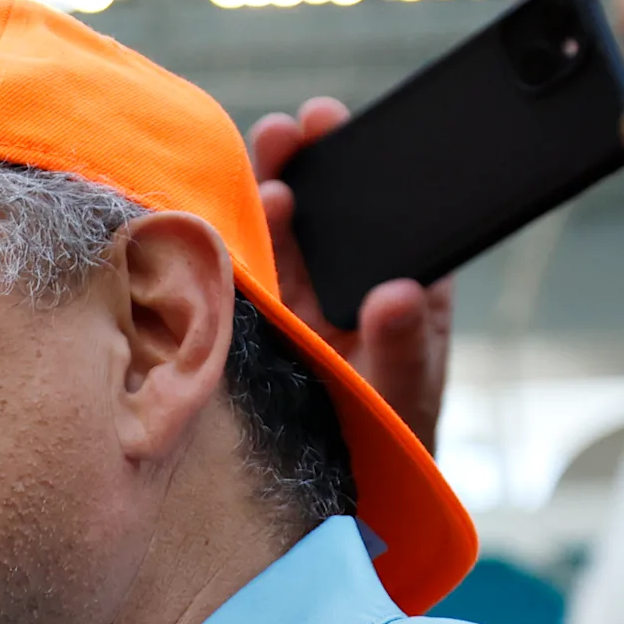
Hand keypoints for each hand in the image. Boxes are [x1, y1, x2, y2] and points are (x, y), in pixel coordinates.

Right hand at [250, 100, 457, 449]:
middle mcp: (346, 278)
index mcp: (397, 279)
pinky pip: (242, 278)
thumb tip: (396, 293)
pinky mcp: (261, 322)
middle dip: (307, 163)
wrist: (346, 494)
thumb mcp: (406, 391)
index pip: (385, 209)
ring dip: (267, 197)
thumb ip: (403, 345)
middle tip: (295, 129)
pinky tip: (216, 225)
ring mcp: (300, 298)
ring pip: (279, 233)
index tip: (346, 132)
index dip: (367, 164)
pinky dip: (227, 250)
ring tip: (269, 171)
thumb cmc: (394, 437)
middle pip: (325, 207)